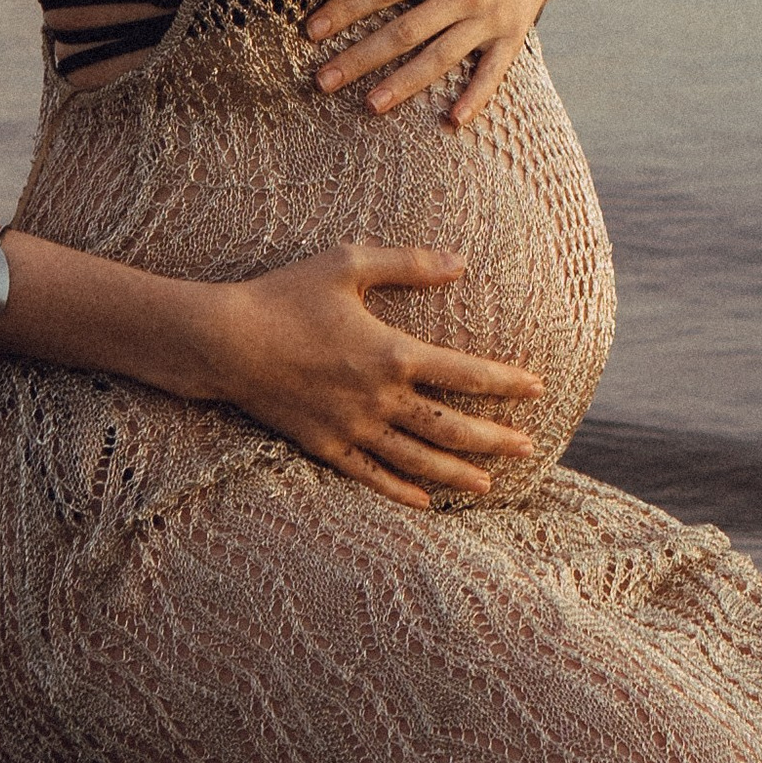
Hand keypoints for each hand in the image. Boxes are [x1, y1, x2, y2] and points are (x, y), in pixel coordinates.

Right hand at [215, 241, 543, 509]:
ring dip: (457, 472)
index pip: (465, 373)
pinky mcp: (324, 446)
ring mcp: (352, 428)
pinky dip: (401, 490)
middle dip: (494, 438)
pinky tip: (425, 500)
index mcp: (392, 353)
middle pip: (450, 427)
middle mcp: (379, 398)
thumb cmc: (286, 295)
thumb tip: (460, 262)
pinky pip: (371, 476)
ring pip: (417, 459)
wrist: (225, 342)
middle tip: (529, 447)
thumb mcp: (348, 263)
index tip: (536, 388)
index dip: (505, 382)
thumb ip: (408, 263)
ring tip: (489, 482)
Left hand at [305, 0, 566, 129]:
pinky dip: (477, 96)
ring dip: (406, 83)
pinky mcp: (512, 36)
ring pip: (441, 56)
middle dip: (362, 57)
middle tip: (323, 81)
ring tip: (370, 105)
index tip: (312, 31)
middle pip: (405, 30)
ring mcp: (490, 18)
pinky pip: (494, 71)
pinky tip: (454, 121)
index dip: (347, 9)